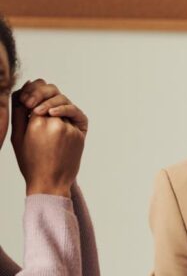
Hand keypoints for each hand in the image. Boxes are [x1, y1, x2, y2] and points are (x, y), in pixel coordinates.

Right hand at [10, 80, 86, 196]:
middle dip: (43, 92)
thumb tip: (21, 93)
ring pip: (64, 103)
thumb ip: (19, 114)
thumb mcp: (17, 137)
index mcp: (38, 123)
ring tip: (42, 111)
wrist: (50, 183)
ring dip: (54, 103)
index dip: (31, 92)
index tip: (25, 100)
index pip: (36, 94)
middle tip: (35, 100)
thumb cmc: (30, 162)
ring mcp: (71, 128)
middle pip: (54, 93)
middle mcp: (57, 123)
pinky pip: (73, 116)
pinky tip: (54, 118)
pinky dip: (64, 113)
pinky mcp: (80, 134)